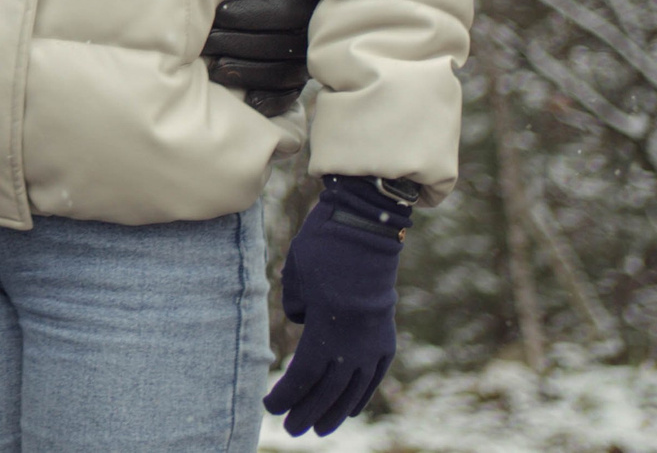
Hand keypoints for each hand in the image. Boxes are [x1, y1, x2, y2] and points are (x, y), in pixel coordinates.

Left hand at [207, 0, 315, 116]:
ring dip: (249, 72)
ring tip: (214, 69)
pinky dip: (272, 100)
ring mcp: (312, 55)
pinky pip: (291, 93)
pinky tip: (248, 103)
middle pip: (281, 44)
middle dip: (240, 44)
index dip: (254, 14)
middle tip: (204, 43)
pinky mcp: (305, 75)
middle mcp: (317, 29)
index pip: (287, 12)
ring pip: (283, 72)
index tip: (220, 13)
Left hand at [263, 177, 408, 435]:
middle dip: (309, 411)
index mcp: (329, 328)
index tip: (270, 406)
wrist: (367, 227)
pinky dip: (362, 393)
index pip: (306, 374)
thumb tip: (306, 327)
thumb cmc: (322, 246)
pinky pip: (374, 373)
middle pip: (330, 388)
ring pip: (354, 387)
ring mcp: (375, 339)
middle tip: (293, 430)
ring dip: (336, 410)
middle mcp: (356, 341)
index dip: (288, 394)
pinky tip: (351, 408)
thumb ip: (297, 309)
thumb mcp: (297, 276)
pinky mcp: (385, 333)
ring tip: (320, 429)